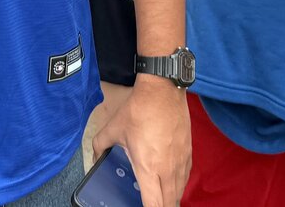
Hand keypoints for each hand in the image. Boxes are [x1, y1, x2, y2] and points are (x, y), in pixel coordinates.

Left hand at [91, 76, 190, 206]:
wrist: (162, 90)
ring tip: (160, 199)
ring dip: (170, 199)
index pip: (154, 205)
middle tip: (151, 204)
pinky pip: (185, 178)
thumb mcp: (114, 128)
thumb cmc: (138, 110)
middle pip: (169, 204)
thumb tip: (95, 157)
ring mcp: (180, 162)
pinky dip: (178, 186)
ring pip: (179, 193)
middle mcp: (167, 170)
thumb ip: (100, 145)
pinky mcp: (189, 153)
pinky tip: (171, 184)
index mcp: (148, 168)